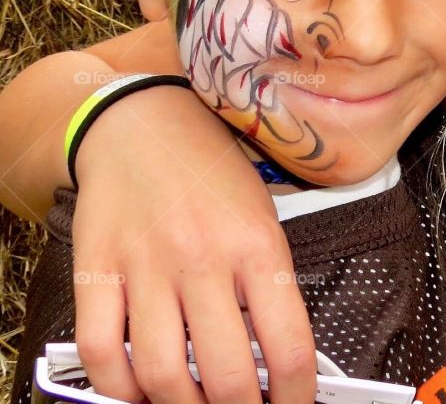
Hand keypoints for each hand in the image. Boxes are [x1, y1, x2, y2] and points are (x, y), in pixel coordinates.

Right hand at [71, 85, 318, 403]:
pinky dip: (120, 389)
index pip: (289, 344)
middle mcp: (202, 257)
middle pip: (224, 376)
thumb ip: (268, 279)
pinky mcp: (96, 270)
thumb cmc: (211, 169)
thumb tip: (279, 356)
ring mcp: (145, 265)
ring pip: (161, 376)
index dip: (297, 395)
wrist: (143, 121)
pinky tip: (140, 388)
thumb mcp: (261, 212)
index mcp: (256, 241)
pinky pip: (101, 354)